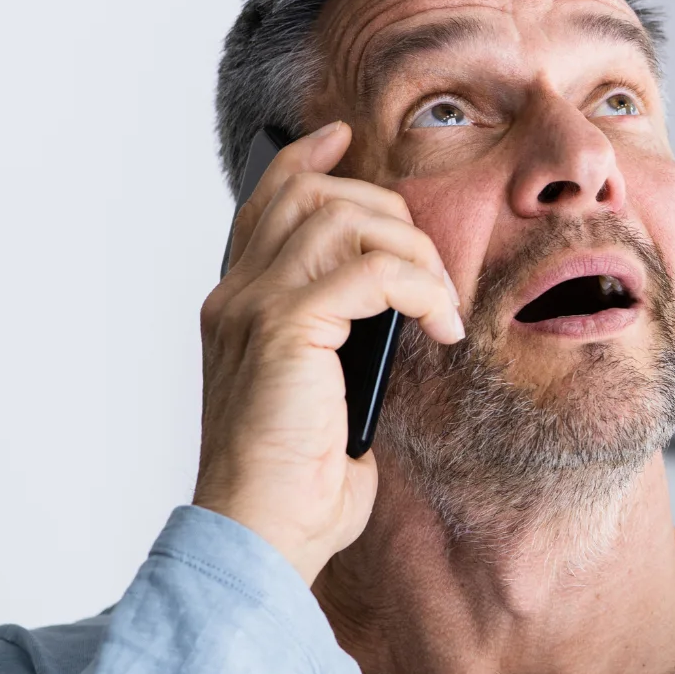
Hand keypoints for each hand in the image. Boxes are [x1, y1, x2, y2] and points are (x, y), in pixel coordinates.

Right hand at [194, 121, 465, 582]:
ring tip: (439, 303)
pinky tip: (439, 326)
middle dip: (390, 215)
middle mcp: (235, 298)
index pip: (267, 203)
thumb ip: (338, 341)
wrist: (263, 533)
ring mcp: (254, 309)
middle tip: (431, 273)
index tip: (349, 140)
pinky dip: (418, 287)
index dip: (309, 161)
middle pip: (315, 196)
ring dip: (412, 252)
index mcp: (237, 306)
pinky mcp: (286, 330)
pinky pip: (369, 270)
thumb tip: (392, 311)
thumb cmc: (296, 482)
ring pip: (345, 221)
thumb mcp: (322, 394)